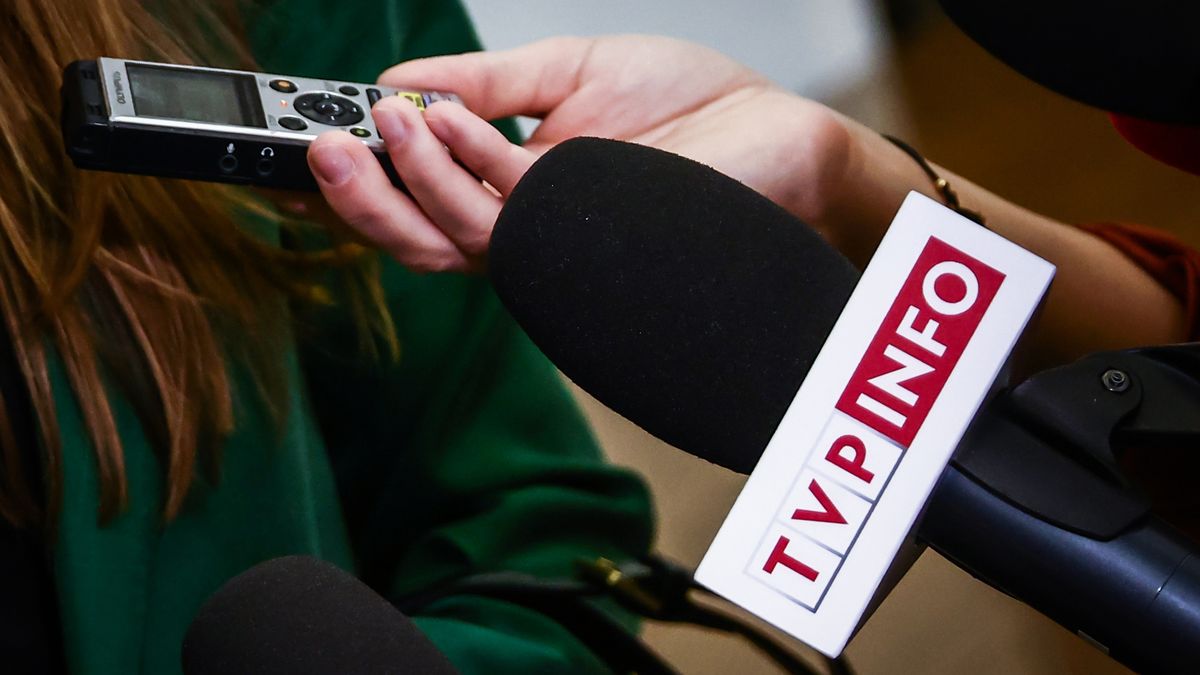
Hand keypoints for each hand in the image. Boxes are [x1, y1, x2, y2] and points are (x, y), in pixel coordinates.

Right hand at [308, 36, 859, 272]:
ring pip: (457, 239)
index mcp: (514, 189)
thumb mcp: (567, 72)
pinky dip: (473, 169)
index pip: (421, 199)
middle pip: (421, 239)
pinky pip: (515, 222)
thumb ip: (485, 85)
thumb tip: (396, 82)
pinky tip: (452, 126)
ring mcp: (559, 243)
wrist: (772, 127)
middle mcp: (528, 229)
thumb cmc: (685, 102)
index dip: (365, 179)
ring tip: (390, 119)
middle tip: (325, 147)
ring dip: (414, 178)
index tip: (320, 133)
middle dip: (365, 198)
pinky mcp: (592, 245)